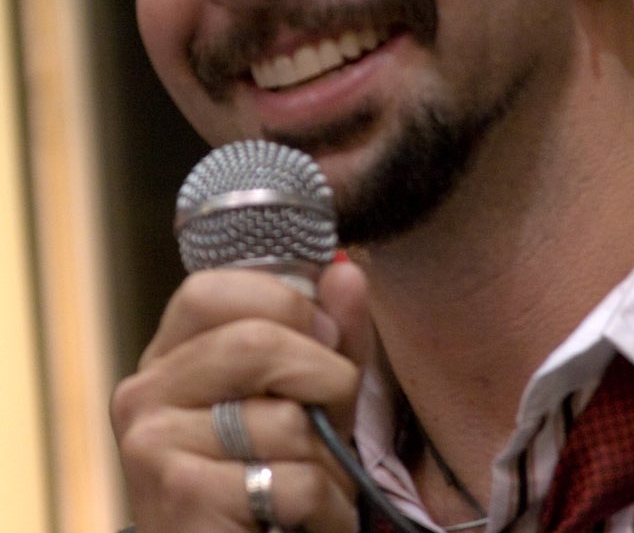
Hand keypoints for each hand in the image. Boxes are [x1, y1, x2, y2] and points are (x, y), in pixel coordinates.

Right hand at [111, 260, 370, 532]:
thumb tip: (345, 269)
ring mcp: (152, 445)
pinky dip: (325, 506)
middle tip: (335, 417)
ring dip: (330, 459)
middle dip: (326, 379)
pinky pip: (292, 481)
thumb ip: (331, 330)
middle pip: (255, 343)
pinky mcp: (179, 498)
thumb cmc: (276, 472)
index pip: (211, 289)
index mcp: (171, 353)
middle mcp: (145, 392)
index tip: (324, 337)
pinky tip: (305, 519)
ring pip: (285, 420)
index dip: (285, 303)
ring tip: (313, 482)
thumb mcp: (311, 390)